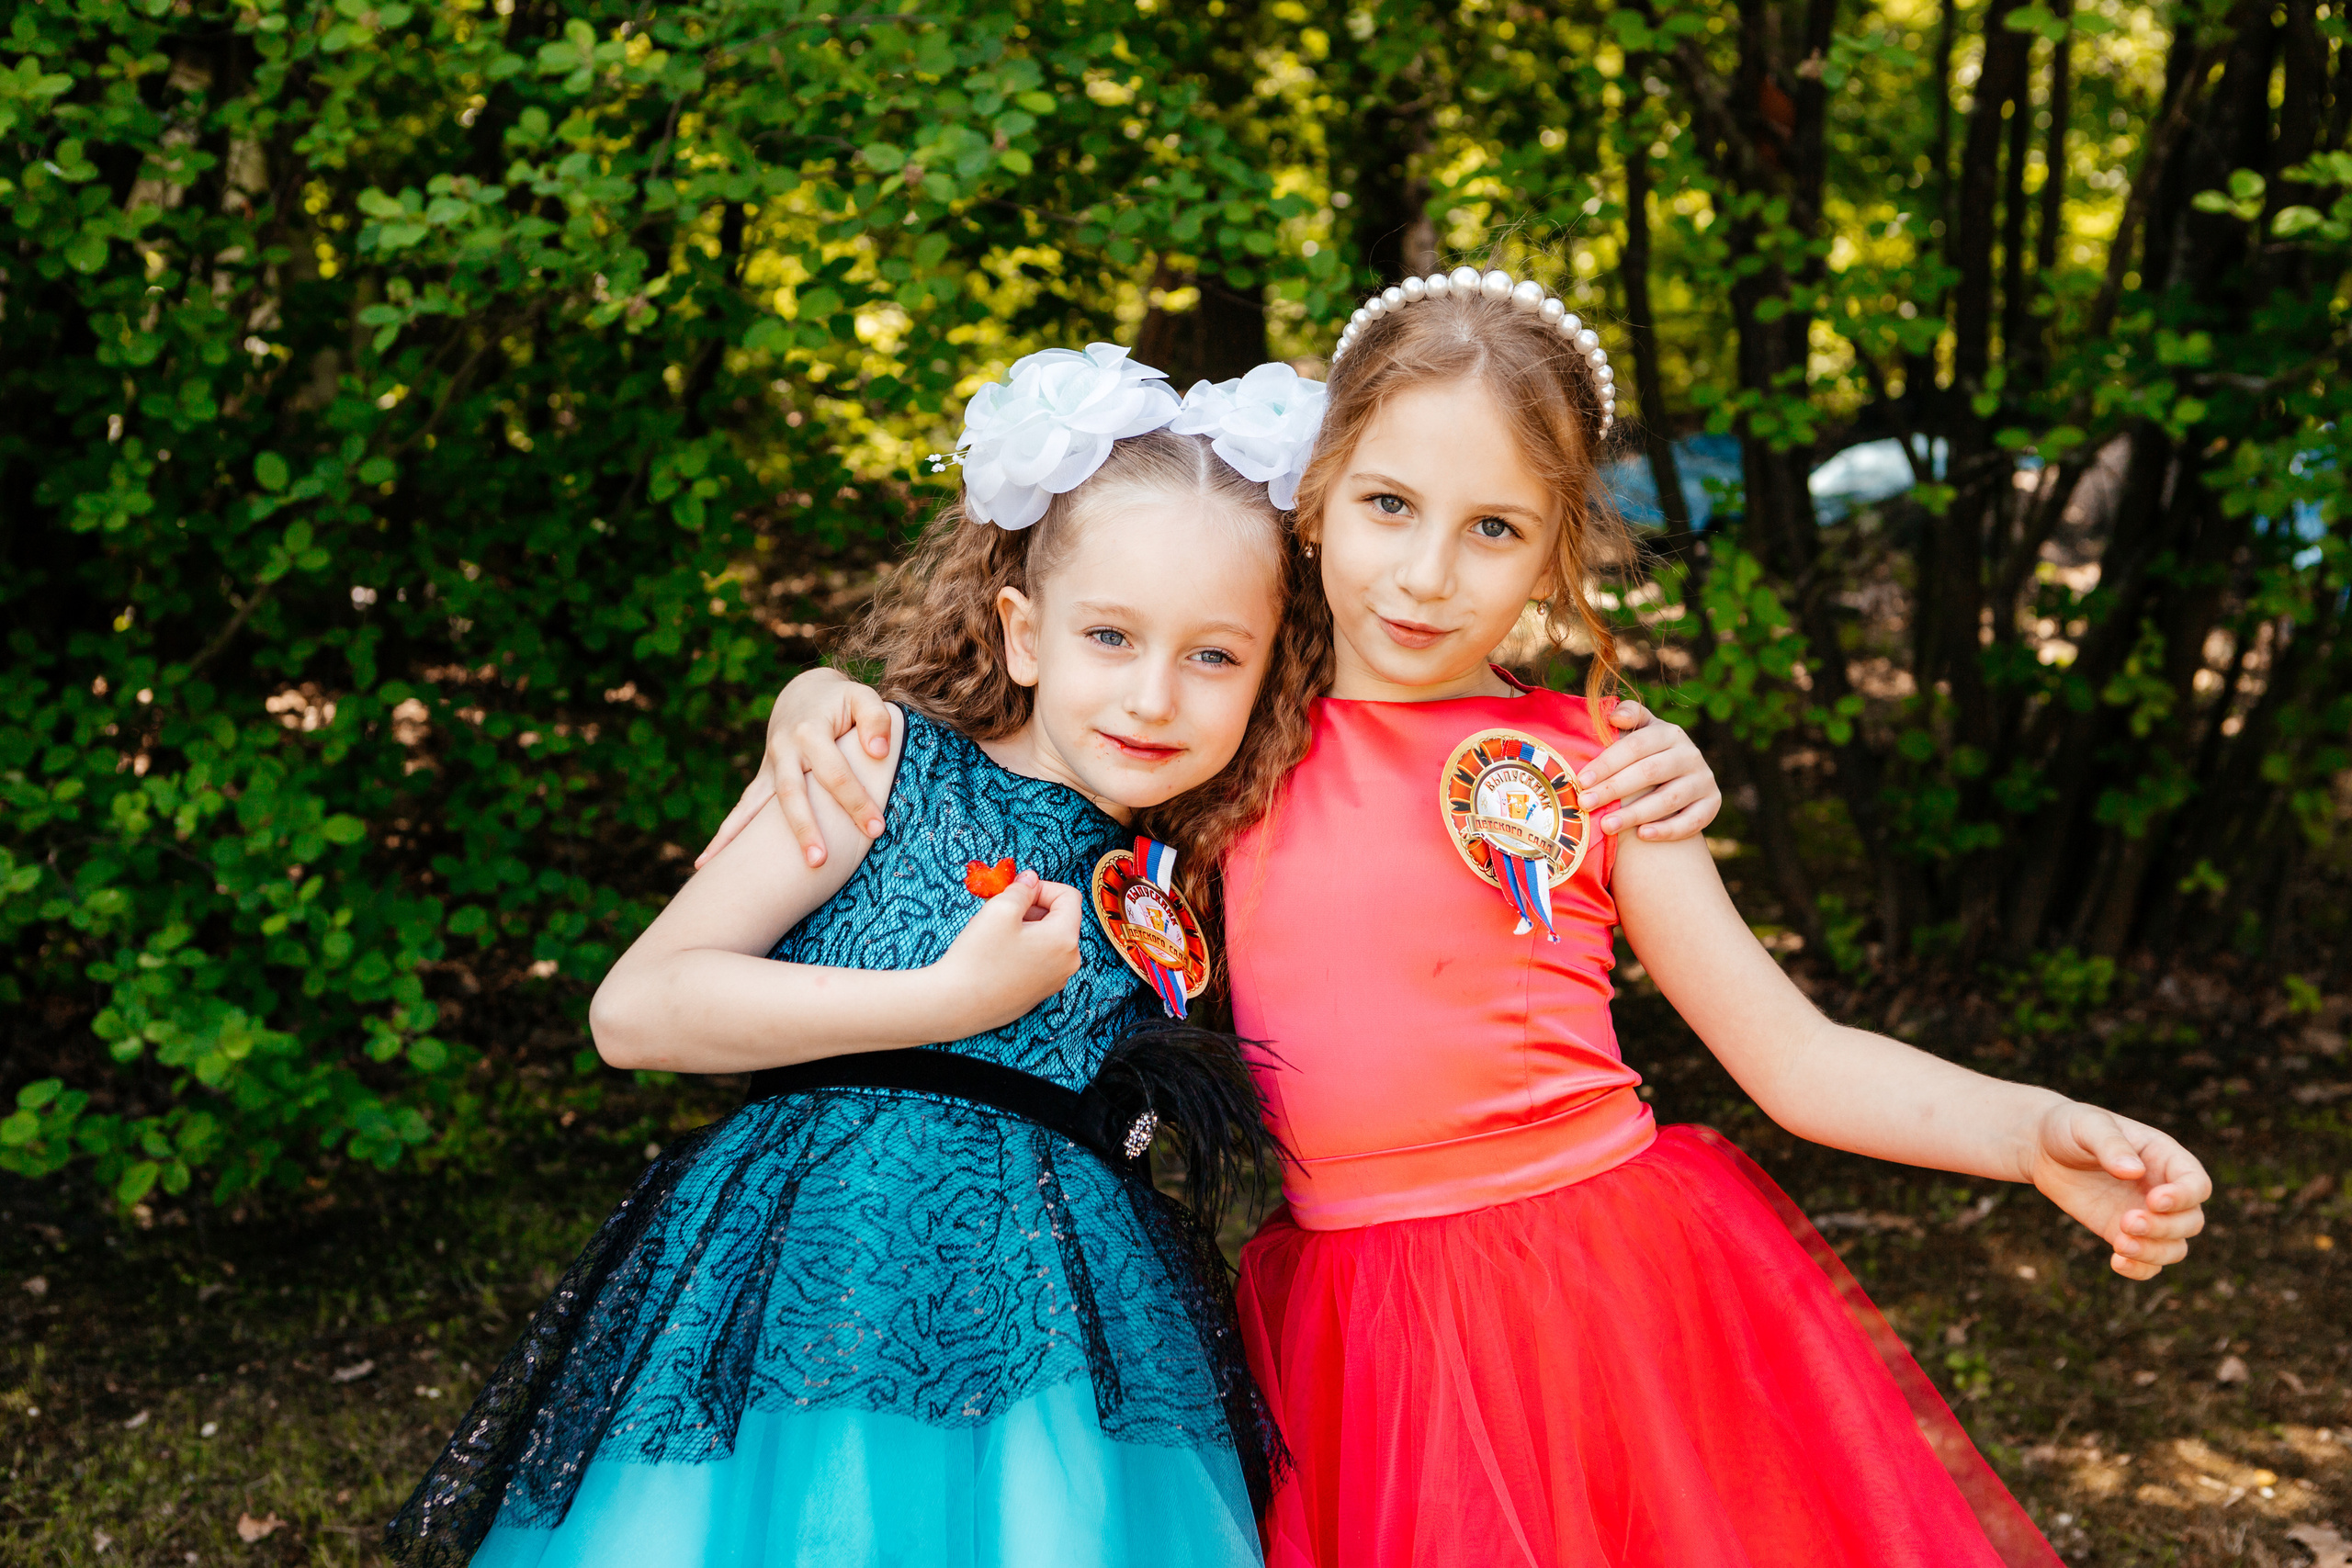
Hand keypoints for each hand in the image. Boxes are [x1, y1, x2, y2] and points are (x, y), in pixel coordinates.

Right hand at [695, 669, 894, 868]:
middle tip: (819, 861)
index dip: (856, 801)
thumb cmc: (843, 702)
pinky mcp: (764, 780)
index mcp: (811, 731)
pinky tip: (706, 864)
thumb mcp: (863, 698)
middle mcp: (784, 750)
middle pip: (791, 793)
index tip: (877, 828)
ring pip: (757, 806)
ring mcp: (770, 766)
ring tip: (739, 875)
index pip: (834, 773)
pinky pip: (742, 810)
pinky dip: (724, 837)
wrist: (805, 694)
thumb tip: (878, 752)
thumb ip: (876, 719)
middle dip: (804, 828)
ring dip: (750, 840)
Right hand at [932, 871, 1084, 1035]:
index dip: (1041, 887)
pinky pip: (1039, 960)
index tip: (1015, 893)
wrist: (956, 1005)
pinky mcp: (1038, 993)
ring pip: (1048, 940)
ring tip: (995, 933)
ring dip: (1026, 928)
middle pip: (1060, 919)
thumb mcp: (1000, 909)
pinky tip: (996, 954)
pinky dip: (1023, 949)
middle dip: (1032, 908)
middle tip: (1000, 911)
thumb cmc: (978, 957)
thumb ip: (1022, 888)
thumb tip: (1031, 880)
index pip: (1069, 897)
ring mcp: (1054, 981)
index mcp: (1065, 939)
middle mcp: (1068, 963)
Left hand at [1576, 702, 1721, 839]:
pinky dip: (1667, 829)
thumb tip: (1615, 716)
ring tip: (1606, 825)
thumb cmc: (1645, 755)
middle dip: (1614, 789)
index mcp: (1669, 733)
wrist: (1678, 778)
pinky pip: (1692, 820)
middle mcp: (1690, 754)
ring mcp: (1703, 779)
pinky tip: (1642, 835)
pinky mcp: (1712, 804)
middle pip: (1649, 772)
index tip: (1582, 780)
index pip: (1635, 746)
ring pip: (1669, 799)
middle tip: (1586, 804)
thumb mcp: (1638, 731)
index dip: (1607, 763)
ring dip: (1635, 814)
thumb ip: (1628, 716)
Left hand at [2024, 1102, 2210, 1280]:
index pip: (2196, 1184)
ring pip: (2175, 1247)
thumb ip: (2111, 1144)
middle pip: (2191, 1222)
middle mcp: (2164, 1190)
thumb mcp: (2088, 1126)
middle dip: (2164, 1228)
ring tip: (2120, 1245)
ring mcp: (2148, 1216)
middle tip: (2127, 1221)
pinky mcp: (2125, 1234)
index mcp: (2165, 1158)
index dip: (2184, 1197)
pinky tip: (2117, 1262)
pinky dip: (2139, 1269)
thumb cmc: (2071, 1128)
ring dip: (2154, 1252)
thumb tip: (2133, 1171)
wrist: (2044, 1149)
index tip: (2153, 1201)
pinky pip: (2148, 1262)